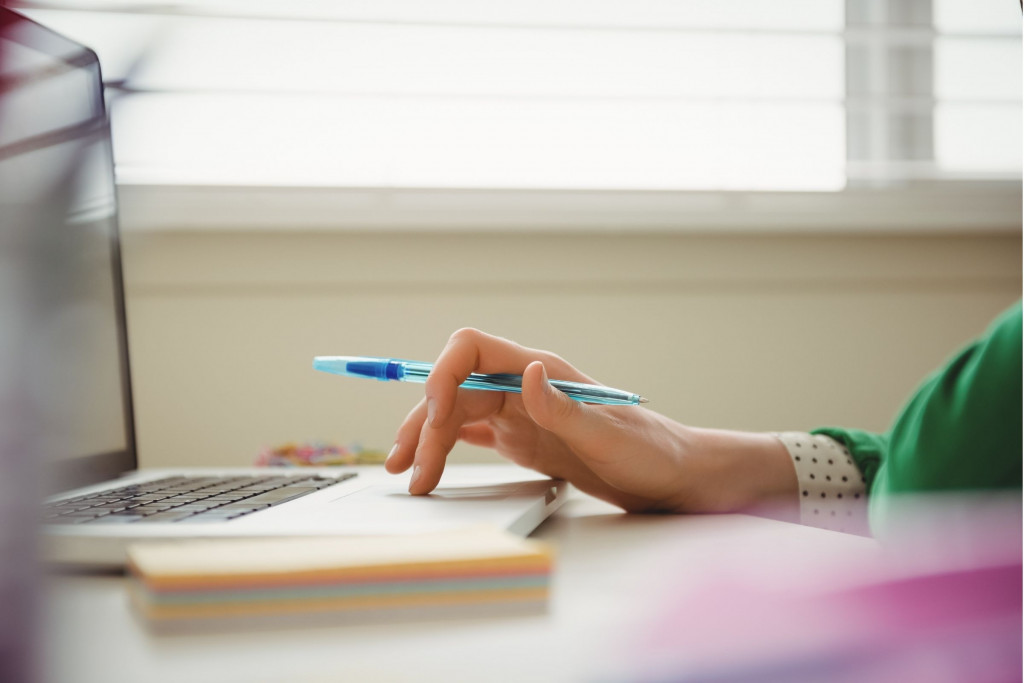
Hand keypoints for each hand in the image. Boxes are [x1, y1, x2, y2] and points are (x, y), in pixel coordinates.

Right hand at [385, 328, 797, 514]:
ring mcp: (520, 412)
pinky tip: (428, 467)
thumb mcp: (609, 437)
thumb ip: (563, 406)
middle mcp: (524, 386)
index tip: (434, 413)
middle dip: (425, 424)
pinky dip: (444, 449)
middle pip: (454, 389)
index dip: (441, 372)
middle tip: (411, 471)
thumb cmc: (650, 453)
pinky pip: (470, 434)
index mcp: (542, 372)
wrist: (673, 477)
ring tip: (409, 477)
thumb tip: (524, 371)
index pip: (471, 348)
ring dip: (427, 440)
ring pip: (455, 414)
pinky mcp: (522, 438)